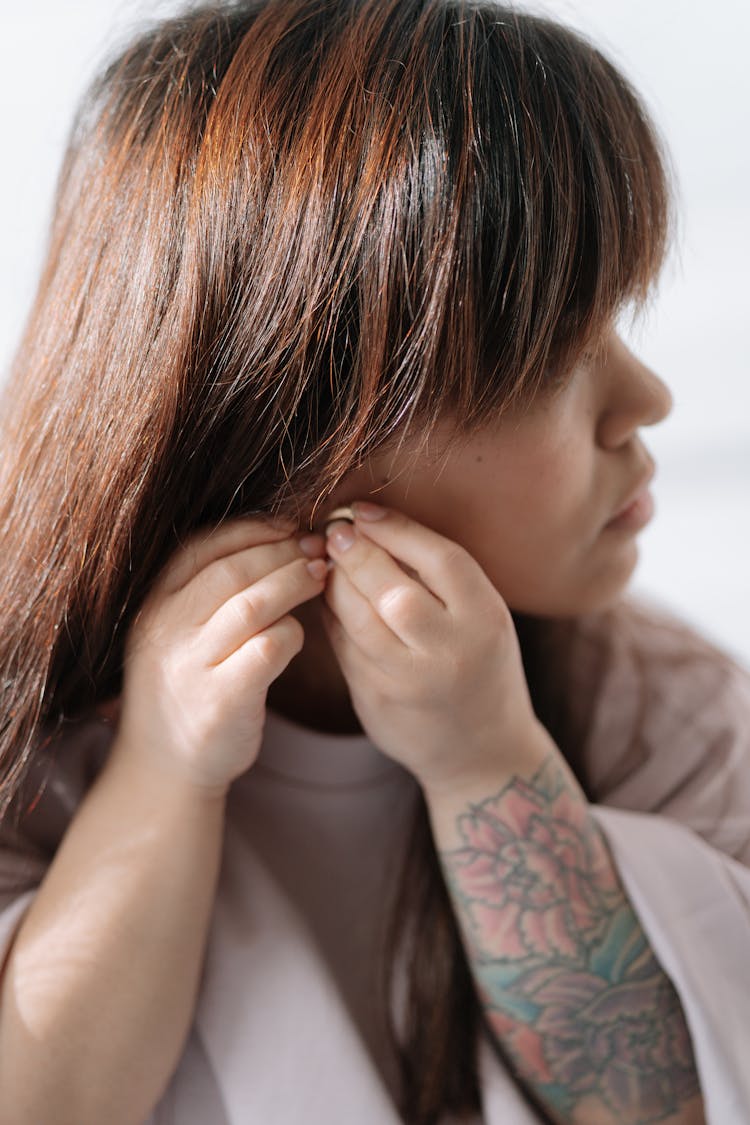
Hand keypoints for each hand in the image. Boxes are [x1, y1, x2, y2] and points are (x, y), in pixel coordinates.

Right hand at [109, 517, 327, 795]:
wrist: (164, 764)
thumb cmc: (188, 684)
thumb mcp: (179, 629)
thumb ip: (210, 588)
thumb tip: (277, 538)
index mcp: (154, 603)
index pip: (203, 545)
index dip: (254, 528)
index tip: (291, 526)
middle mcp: (166, 629)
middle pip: (233, 568)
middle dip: (282, 551)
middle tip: (318, 549)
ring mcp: (191, 665)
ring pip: (254, 604)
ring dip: (295, 583)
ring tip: (320, 576)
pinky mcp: (221, 700)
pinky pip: (269, 648)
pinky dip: (293, 632)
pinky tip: (300, 634)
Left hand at [321, 502, 541, 793]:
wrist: (483, 751)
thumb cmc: (478, 665)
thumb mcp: (480, 616)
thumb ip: (439, 577)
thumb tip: (371, 523)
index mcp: (485, 619)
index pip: (441, 560)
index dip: (397, 528)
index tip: (364, 509)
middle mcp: (452, 651)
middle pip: (396, 590)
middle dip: (359, 553)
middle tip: (335, 530)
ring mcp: (412, 680)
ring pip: (360, 620)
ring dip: (336, 582)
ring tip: (327, 559)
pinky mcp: (378, 699)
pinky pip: (345, 646)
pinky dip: (330, 614)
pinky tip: (326, 594)